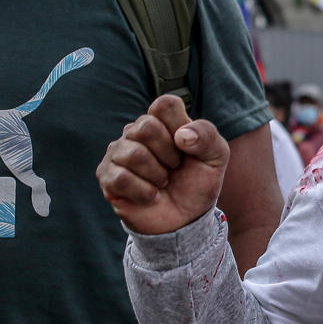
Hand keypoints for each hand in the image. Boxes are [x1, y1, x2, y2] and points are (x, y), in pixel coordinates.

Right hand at [98, 96, 228, 236]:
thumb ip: (207, 136)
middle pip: (146, 127)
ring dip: (157, 175)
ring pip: (133, 153)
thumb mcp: (216, 157)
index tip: (187, 147)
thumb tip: (182, 135)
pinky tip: (150, 196)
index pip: (165, 104)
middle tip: (174, 168)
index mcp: (162, 121)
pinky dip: (144, 192)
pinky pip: (121, 177)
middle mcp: (136, 131)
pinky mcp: (107, 175)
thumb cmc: (197, 182)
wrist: (185, 219)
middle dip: (169, 155)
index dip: (180, 127)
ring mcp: (118, 152)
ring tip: (162, 183)